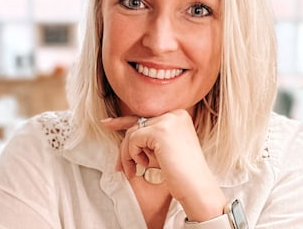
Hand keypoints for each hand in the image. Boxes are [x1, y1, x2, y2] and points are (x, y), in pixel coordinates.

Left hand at [101, 109, 225, 221]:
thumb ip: (148, 137)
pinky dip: (133, 155)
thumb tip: (125, 130)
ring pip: (132, 132)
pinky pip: (133, 139)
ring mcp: (168, 121)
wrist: (196, 188)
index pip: (145, 117)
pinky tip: (144, 166)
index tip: (106, 124)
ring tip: (133, 170)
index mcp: (178, 116)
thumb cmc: (181, 174)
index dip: (123, 122)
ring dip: (127, 154)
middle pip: (136, 125)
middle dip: (125, 147)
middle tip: (120, 167)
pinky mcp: (160, 131)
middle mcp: (175, 114)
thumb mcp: (163, 150)